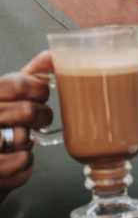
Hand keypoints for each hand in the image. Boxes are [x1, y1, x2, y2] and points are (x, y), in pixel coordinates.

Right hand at [0, 51, 53, 195]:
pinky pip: (22, 161)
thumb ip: (29, 75)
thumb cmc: (0, 126)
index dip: (37, 90)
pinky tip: (14, 158)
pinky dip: (25, 162)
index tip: (41, 96)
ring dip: (28, 140)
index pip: (15, 83)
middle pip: (26, 111)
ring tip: (18, 139)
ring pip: (23, 137)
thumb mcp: (9, 96)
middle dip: (40, 116)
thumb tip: (53, 55)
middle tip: (36, 120)